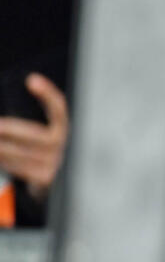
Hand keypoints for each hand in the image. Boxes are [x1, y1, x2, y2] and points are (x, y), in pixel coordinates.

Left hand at [0, 73, 67, 204]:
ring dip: (0, 147)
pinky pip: (16, 166)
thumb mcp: (40, 132)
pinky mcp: (42, 177)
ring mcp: (53, 162)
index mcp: (61, 128)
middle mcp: (61, 144)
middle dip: (9, 129)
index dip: (47, 93)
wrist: (49, 181)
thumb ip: (31, 119)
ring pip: (18, 152)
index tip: (32, 80)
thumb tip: (23, 94)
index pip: (58, 107)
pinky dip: (3, 160)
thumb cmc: (37, 150)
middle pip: (32, 133)